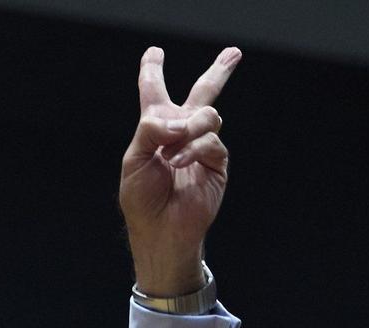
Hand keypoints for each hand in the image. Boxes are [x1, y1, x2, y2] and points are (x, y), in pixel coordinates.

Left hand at [121, 46, 239, 295]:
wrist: (161, 232)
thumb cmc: (141, 200)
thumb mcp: (134, 161)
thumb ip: (151, 130)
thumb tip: (179, 119)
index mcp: (155, 129)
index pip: (154, 93)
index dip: (153, 72)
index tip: (154, 53)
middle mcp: (181, 133)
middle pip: (203, 93)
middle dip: (220, 72)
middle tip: (234, 53)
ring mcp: (201, 147)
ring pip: (207, 115)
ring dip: (188, 128)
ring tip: (172, 154)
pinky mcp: (216, 163)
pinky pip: (211, 141)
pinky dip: (193, 149)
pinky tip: (179, 163)